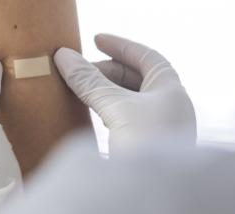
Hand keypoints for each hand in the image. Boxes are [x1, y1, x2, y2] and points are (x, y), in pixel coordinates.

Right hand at [54, 34, 195, 155]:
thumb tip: (63, 55)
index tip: (95, 39)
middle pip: (136, 78)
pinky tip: (91, 113)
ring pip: (130, 100)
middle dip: (106, 71)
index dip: (121, 46)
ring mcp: (161, 128)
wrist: (156, 194)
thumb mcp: (114, 106)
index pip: (147, 56)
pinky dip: (109, 110)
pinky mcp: (149, 148)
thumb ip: (89, 81)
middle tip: (78, 70)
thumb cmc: (145, 144)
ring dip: (105, 91)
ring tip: (80, 89)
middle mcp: (171, 107)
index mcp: (172, 90)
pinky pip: (127, 119)